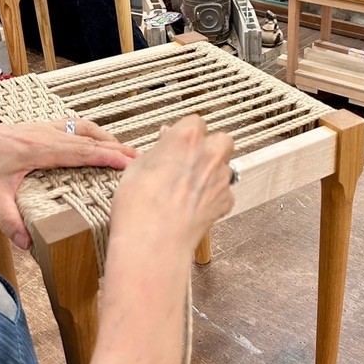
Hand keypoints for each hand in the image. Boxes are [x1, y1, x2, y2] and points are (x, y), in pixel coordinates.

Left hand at [0, 119, 136, 249]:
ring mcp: (46, 128)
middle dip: (116, 148)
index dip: (107, 156)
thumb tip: (28, 245)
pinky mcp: (43, 127)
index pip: (81, 152)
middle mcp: (46, 135)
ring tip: (126, 149)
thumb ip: (10, 221)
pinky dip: (92, 133)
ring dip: (107, 138)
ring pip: (84, 128)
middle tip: (139, 158)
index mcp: (39, 150)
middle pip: (89, 139)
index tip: (129, 162)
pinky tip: (99, 141)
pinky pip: (75, 126)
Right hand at [110, 115, 233, 253]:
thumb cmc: (138, 205)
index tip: (175, 145)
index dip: (185, 135)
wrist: (153, 241)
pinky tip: (194, 207)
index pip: (195, 122)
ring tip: (187, 189)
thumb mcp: (136, 168)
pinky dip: (213, 198)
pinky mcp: (226, 201)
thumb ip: (158, 151)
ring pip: (224, 167)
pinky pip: (224, 193)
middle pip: (221, 140)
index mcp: (187, 137)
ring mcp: (221, 178)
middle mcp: (210, 153)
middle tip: (189, 162)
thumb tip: (165, 141)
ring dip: (212, 173)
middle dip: (209, 148)